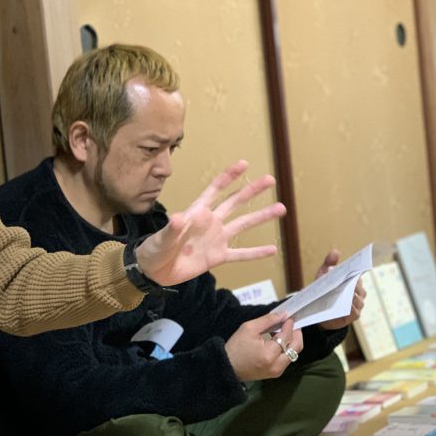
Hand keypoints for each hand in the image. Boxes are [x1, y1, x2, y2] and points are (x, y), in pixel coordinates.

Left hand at [134, 160, 284, 286]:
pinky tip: (273, 249)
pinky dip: (256, 253)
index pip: (215, 190)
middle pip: (235, 202)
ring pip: (242, 225)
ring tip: (281, 208)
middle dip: (252, 191)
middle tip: (270, 179)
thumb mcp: (162, 239)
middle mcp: (210, 222)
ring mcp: (216, 239)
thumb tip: (177, 217)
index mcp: (197, 212)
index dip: (228, 176)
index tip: (244, 164)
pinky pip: (240, 254)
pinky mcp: (218, 257)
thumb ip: (172, 229)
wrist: (155, 272)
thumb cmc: (155, 250)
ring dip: (261, 216)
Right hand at [225, 312, 303, 381]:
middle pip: (297, 347)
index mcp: (269, 354)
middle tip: (291, 323)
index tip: (289, 316)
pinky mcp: (276, 373)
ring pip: (294, 353)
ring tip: (283, 330)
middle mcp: (277, 365)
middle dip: (296, 333)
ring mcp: (278, 371)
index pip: (286, 336)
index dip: (289, 324)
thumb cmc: (236, 347)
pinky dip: (286, 348)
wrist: (227, 367)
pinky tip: (279, 340)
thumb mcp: (249, 328)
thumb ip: (268, 320)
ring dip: (291, 340)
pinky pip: (287, 358)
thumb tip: (284, 314)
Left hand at [315, 246, 365, 329]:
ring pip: (359, 299)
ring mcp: (357, 304)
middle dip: (354, 284)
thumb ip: (329, 263)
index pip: (358, 274)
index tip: (354, 268)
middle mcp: (358, 292)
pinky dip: (353, 308)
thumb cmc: (323, 290)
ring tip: (349, 294)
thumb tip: (335, 251)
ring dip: (354, 296)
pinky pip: (356, 312)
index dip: (357, 271)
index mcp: (352, 280)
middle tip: (349, 281)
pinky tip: (348, 306)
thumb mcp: (323, 275)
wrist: (317, 311)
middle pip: (359, 287)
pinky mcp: (353, 315)